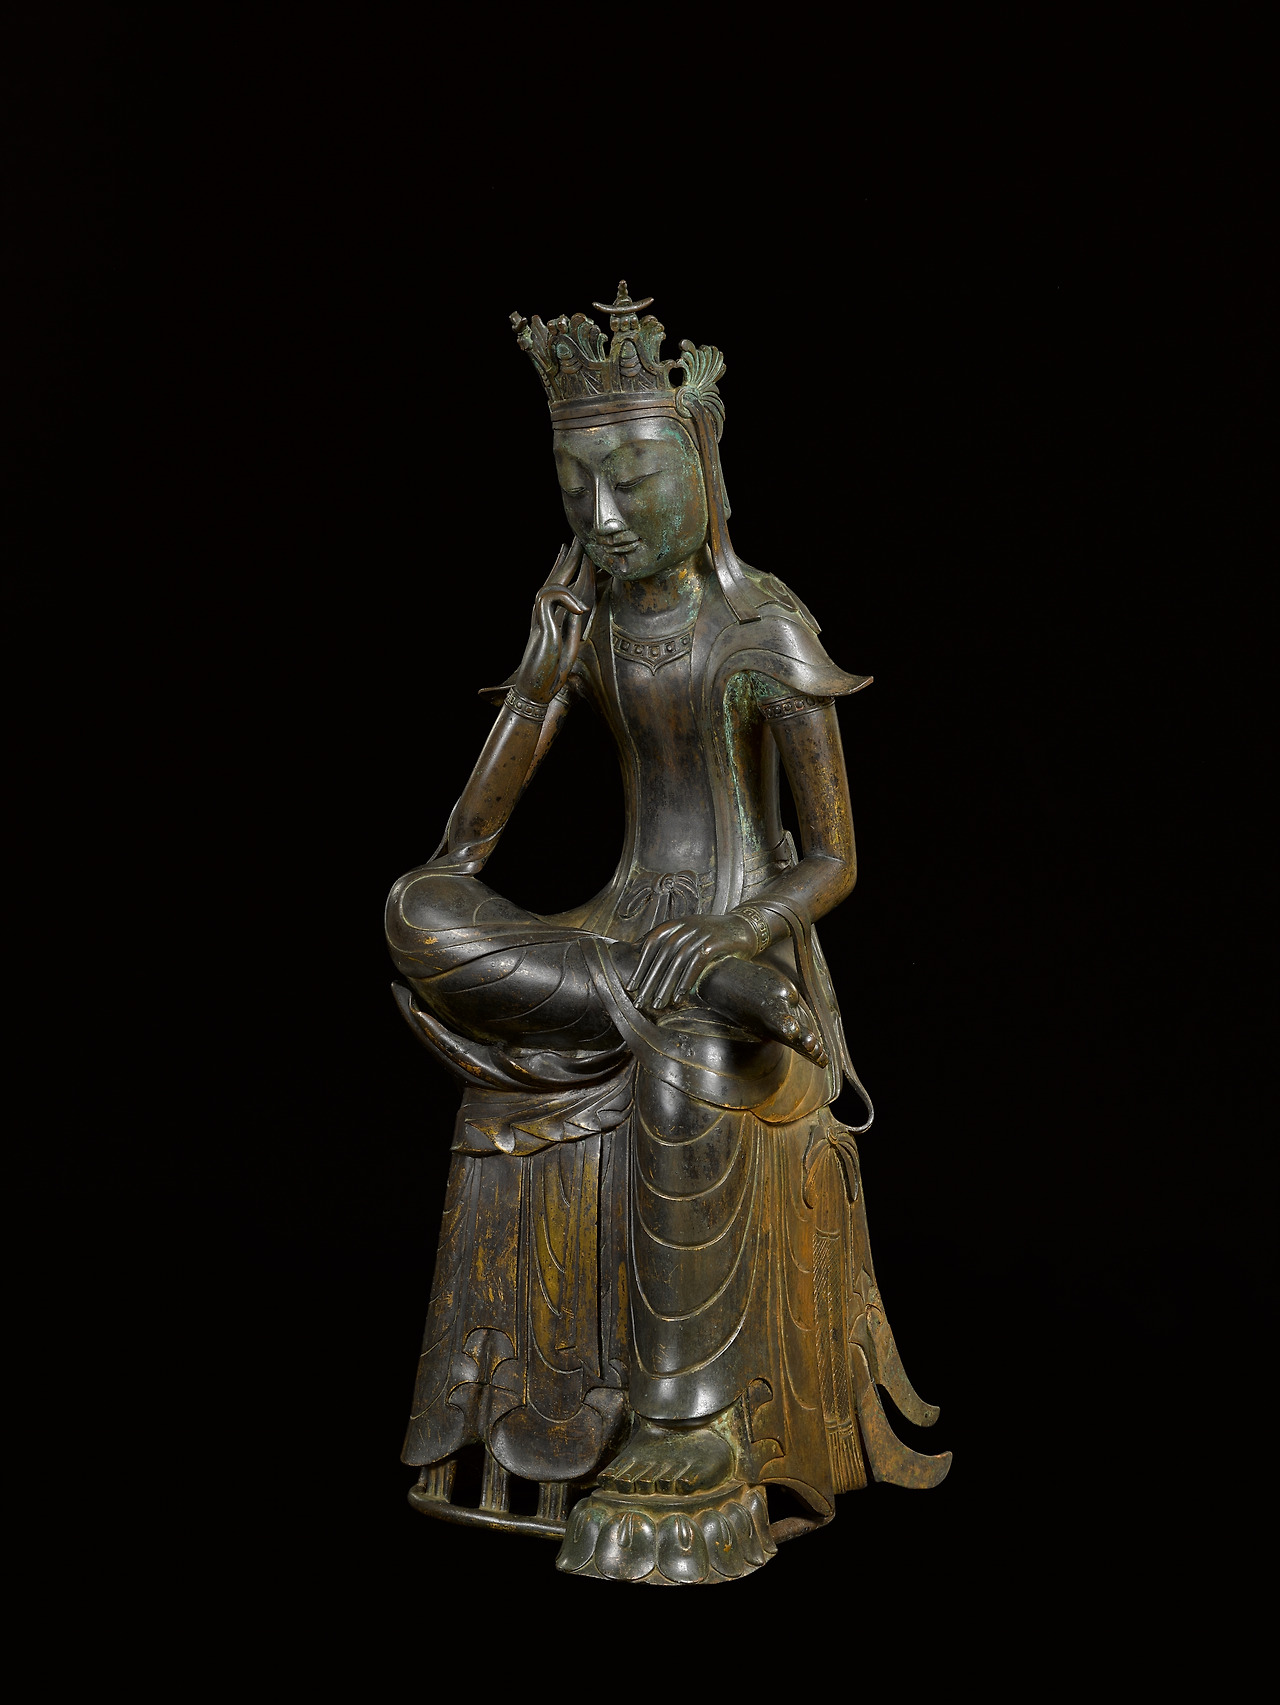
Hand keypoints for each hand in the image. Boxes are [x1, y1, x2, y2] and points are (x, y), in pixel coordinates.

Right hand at [511, 541, 594, 703]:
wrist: (536, 687)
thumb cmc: (552, 669)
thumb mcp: (570, 641)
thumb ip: (574, 622)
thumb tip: (584, 604)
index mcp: (551, 614)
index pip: (558, 584)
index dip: (565, 565)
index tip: (574, 549)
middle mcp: (544, 611)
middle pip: (556, 577)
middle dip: (569, 556)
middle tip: (579, 537)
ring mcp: (541, 615)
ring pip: (553, 581)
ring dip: (569, 566)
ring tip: (581, 553)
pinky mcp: (541, 621)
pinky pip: (552, 595)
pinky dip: (568, 597)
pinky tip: (582, 608)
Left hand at [627, 914, 758, 1010]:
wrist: (745, 927)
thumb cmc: (713, 935)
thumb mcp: (689, 932)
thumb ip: (667, 940)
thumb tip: (637, 950)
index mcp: (676, 924)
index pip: (651, 944)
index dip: (640, 966)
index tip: (632, 986)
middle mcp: (686, 926)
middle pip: (662, 956)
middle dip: (650, 981)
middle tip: (641, 1001)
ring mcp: (700, 933)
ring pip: (677, 961)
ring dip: (666, 985)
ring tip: (659, 1004)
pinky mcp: (714, 942)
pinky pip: (696, 963)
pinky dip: (687, 979)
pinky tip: (680, 995)